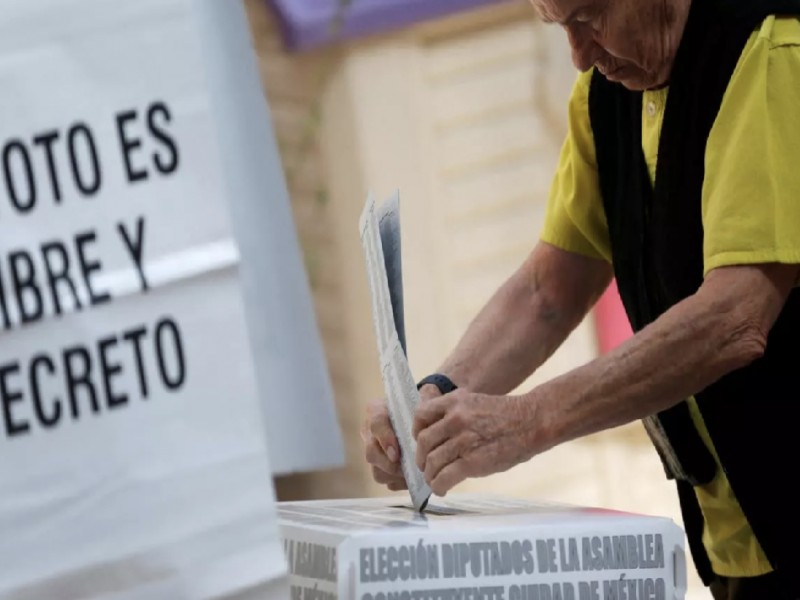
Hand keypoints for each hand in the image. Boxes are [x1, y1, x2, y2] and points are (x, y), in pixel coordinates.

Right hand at [361, 385, 441, 490]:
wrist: (422, 420)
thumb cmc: (420, 407)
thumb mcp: (424, 398)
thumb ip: (428, 395)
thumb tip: (430, 394)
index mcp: (377, 411)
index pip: (375, 423)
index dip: (384, 439)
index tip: (396, 452)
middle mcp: (370, 432)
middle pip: (371, 452)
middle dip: (389, 464)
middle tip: (406, 469)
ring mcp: (374, 451)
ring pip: (376, 470)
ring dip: (394, 475)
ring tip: (412, 475)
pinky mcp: (381, 466)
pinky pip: (385, 480)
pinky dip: (398, 482)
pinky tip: (412, 479)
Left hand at [413, 389, 533, 495]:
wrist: (531, 422)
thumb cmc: (504, 414)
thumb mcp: (473, 401)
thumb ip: (452, 411)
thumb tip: (433, 425)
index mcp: (454, 402)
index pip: (421, 415)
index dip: (416, 431)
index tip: (420, 442)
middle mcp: (455, 419)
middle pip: (424, 442)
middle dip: (421, 457)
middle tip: (425, 466)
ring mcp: (463, 441)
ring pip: (432, 462)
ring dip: (429, 475)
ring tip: (433, 480)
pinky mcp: (473, 462)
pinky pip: (445, 477)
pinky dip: (438, 486)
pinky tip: (441, 489)